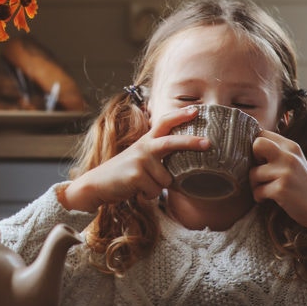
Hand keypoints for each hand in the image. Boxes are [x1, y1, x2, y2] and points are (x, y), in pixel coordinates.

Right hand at [59, 106, 208, 211]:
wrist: (97, 184)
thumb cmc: (123, 174)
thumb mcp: (140, 159)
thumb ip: (157, 157)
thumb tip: (180, 167)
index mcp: (147, 141)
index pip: (164, 123)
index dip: (180, 116)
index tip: (196, 110)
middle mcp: (144, 147)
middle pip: (172, 142)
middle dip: (191, 142)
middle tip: (208, 143)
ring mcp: (140, 160)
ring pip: (167, 179)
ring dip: (157, 187)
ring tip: (142, 184)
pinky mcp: (136, 175)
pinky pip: (156, 191)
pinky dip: (148, 195)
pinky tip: (135, 189)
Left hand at [249, 131, 306, 252]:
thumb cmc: (302, 185)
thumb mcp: (294, 161)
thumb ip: (276, 152)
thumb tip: (248, 146)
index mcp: (291, 146)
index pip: (262, 134)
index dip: (256, 147)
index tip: (261, 161)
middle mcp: (289, 156)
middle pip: (257, 144)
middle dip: (252, 158)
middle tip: (260, 171)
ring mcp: (286, 172)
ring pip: (253, 173)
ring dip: (255, 184)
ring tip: (266, 190)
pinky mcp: (281, 189)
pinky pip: (257, 191)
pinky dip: (259, 197)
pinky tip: (268, 199)